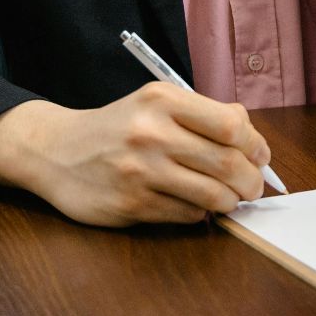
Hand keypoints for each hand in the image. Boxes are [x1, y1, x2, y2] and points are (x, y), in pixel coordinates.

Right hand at [0, 83, 271, 225]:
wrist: (56, 150)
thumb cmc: (118, 127)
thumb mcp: (154, 104)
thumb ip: (202, 116)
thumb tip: (254, 144)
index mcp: (163, 100)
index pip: (232, 124)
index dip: (256, 145)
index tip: (260, 157)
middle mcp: (152, 132)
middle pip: (228, 163)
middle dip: (251, 181)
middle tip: (253, 188)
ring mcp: (140, 170)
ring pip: (212, 195)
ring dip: (230, 202)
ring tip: (229, 199)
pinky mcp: (131, 203)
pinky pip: (187, 214)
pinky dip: (200, 213)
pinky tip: (193, 204)